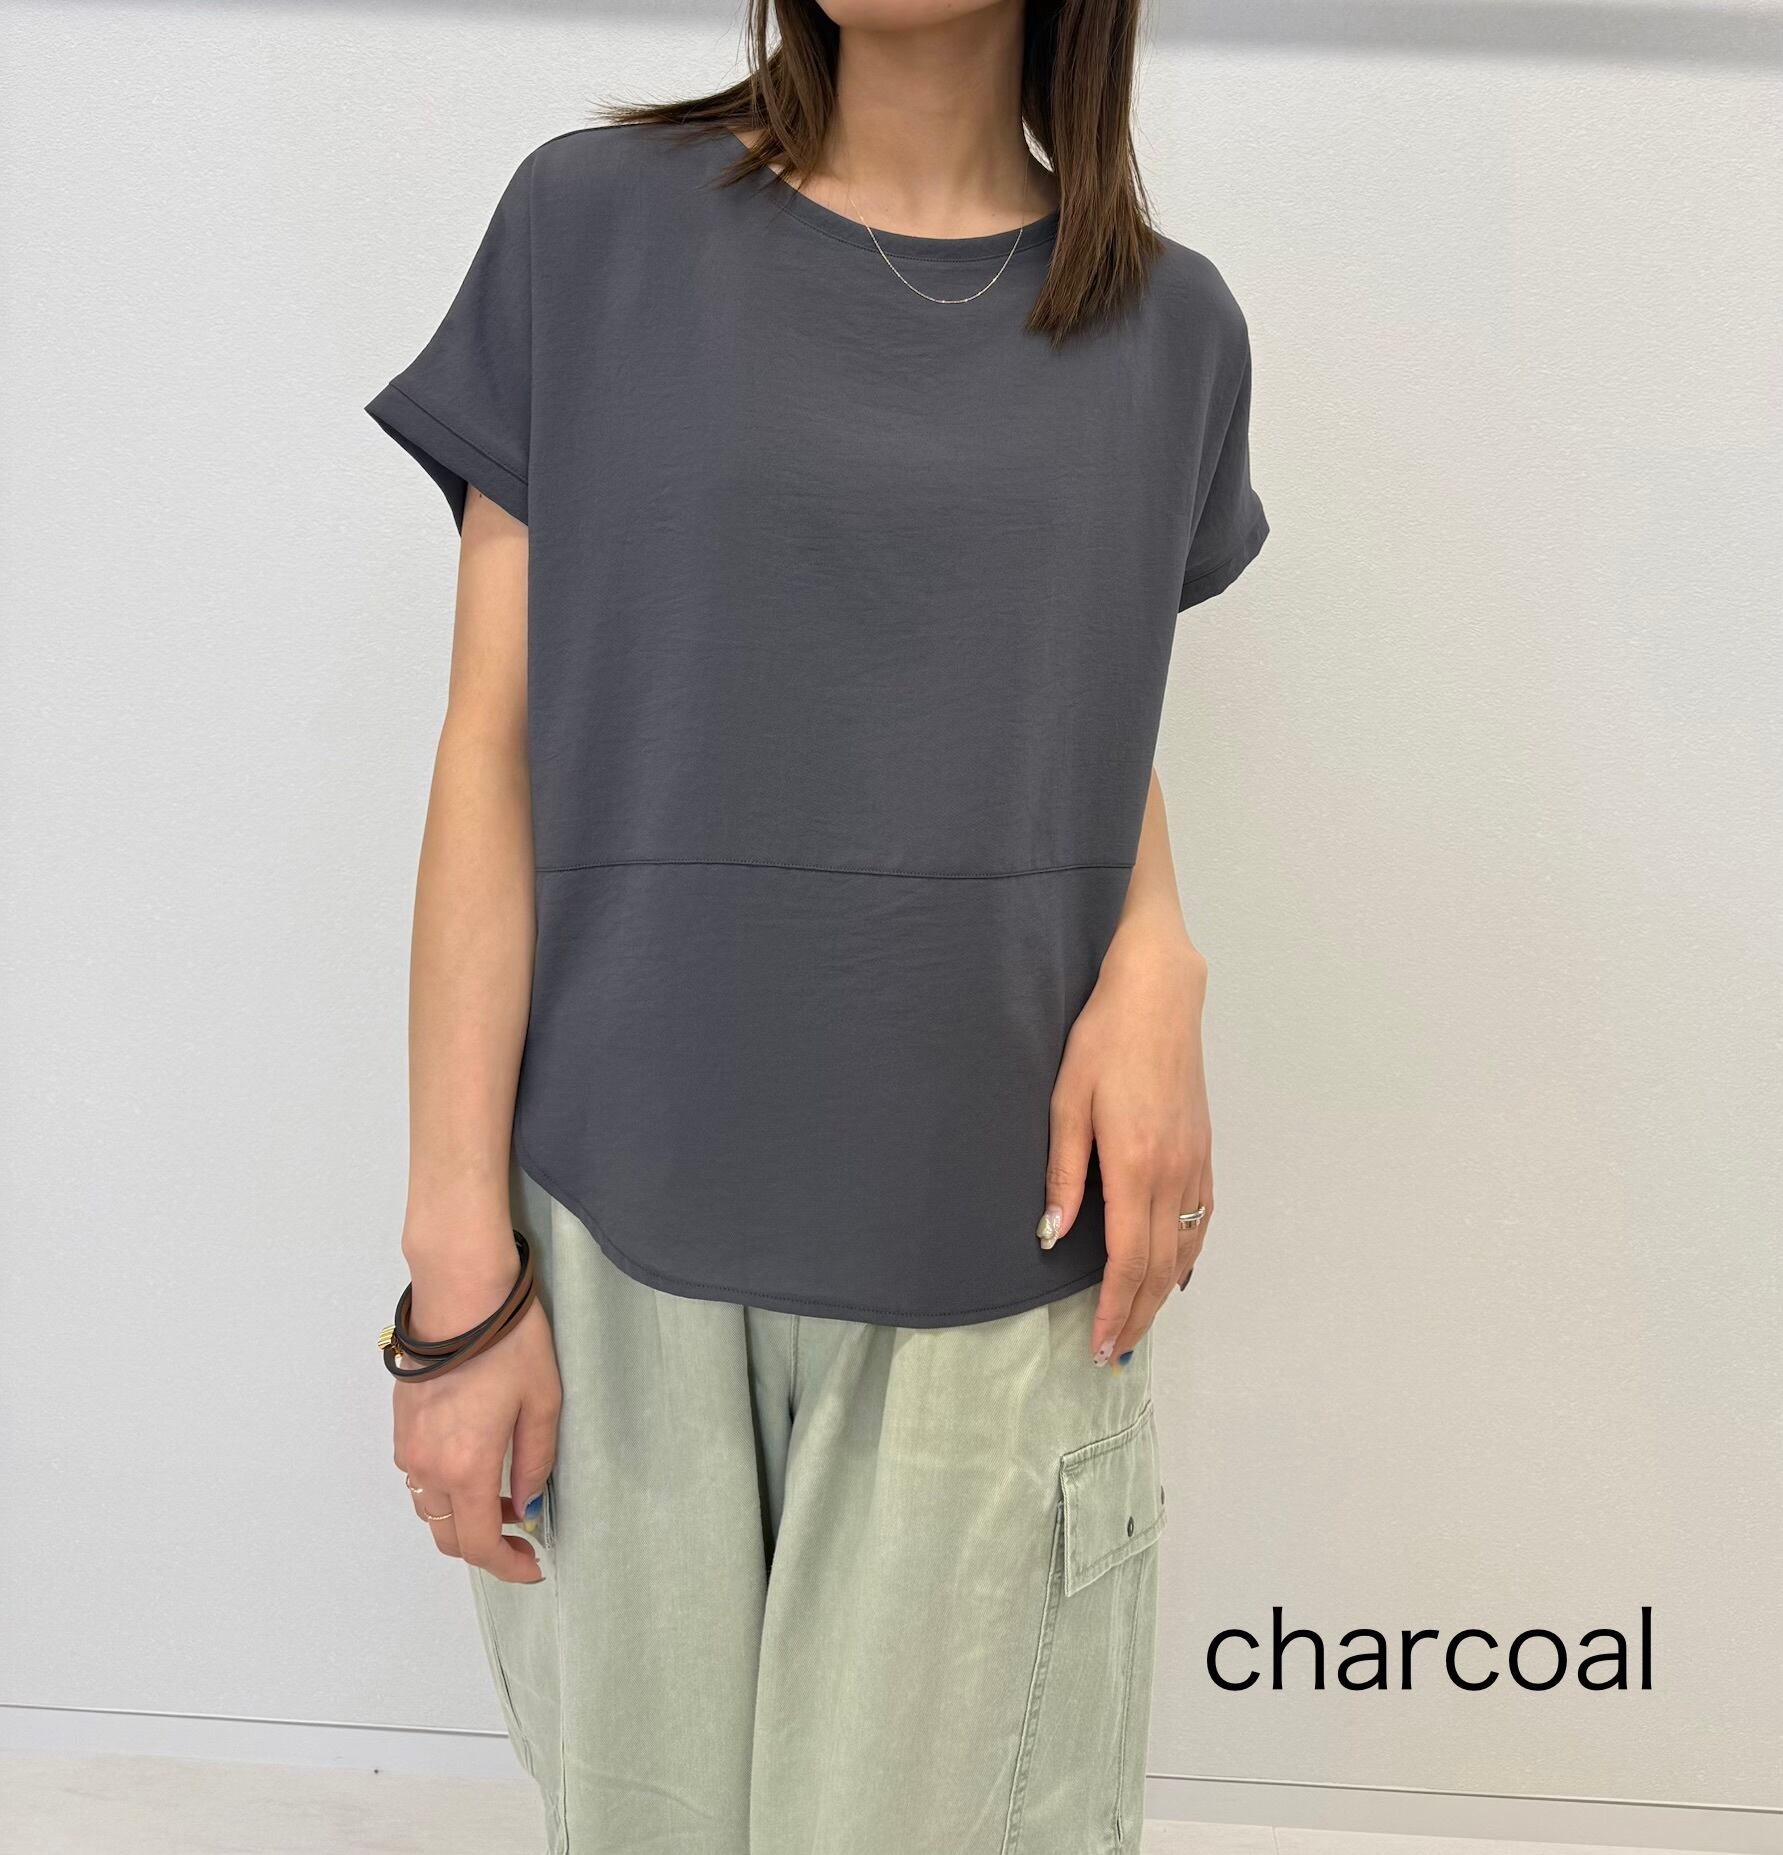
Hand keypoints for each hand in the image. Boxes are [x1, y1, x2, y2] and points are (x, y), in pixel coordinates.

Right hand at [392, 1237, 560, 1584]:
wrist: (460, 1294)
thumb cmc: (508, 1343)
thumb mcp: (542, 1403)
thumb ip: (536, 1462)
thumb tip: (529, 1505)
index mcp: (465, 1468)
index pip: (480, 1544)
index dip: (508, 1567)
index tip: (534, 1565)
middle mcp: (427, 1467)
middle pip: (449, 1537)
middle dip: (487, 1546)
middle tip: (523, 1534)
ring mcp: (408, 1448)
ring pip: (430, 1510)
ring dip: (463, 1517)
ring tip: (503, 1495)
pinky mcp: (401, 1427)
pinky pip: (418, 1480)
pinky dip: (444, 1490)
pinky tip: (474, 1465)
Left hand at [1039, 927, 1212, 1364]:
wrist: (1160, 996)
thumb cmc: (1104, 1041)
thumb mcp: (1067, 1102)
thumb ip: (1063, 1175)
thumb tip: (1051, 1235)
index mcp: (1136, 1166)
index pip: (1127, 1258)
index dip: (1114, 1307)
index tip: (1100, 1343)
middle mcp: (1174, 1174)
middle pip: (1159, 1267)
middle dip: (1136, 1315)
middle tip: (1116, 1354)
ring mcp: (1195, 1164)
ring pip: (1184, 1250)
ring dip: (1161, 1295)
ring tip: (1137, 1326)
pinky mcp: (1204, 1152)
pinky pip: (1201, 1222)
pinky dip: (1187, 1258)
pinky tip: (1173, 1274)